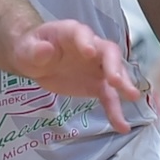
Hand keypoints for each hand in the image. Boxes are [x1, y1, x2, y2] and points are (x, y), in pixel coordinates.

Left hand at [11, 19, 137, 133]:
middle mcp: (91, 46)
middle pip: (108, 52)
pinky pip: (109, 96)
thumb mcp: (27, 49)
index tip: (89, 52)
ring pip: (115, 73)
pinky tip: (122, 125)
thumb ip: (36, 50)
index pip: (83, 34)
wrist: (35, 61)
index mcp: (72, 33)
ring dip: (124, 85)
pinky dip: (115, 110)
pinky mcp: (97, 84)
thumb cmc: (31, 49)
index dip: (87, 41)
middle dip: (113, 65)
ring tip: (132, 97)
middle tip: (115, 80)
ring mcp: (96, 66)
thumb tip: (46, 50)